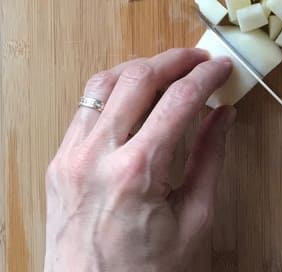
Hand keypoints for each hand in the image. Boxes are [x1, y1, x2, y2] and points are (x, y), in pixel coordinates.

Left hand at [44, 48, 234, 271]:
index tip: (222, 67)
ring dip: (140, 68)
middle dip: (174, 61)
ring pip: (104, 82)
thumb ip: (209, 160)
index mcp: (136, 174)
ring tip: (167, 71)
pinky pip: (85, 107)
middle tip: (198, 60)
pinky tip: (133, 97)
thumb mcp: (192, 222)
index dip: (206, 76)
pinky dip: (112, 92)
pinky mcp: (58, 162)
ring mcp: (71, 157)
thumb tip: (223, 115)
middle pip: (138, 77)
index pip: (179, 100)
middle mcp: (97, 157)